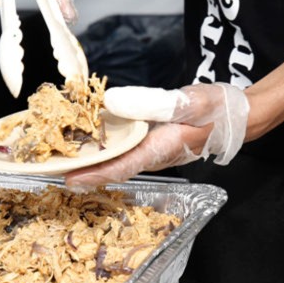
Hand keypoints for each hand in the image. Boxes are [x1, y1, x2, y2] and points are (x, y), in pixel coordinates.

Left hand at [65, 83, 248, 187]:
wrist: (234, 117)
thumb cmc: (215, 109)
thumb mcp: (188, 101)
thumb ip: (154, 103)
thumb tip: (113, 103)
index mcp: (160, 149)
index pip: (122, 167)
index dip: (94, 175)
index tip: (69, 180)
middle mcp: (152, 157)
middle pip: (112, 169)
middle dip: (82, 172)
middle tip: (49, 170)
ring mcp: (151, 153)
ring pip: (115, 162)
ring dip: (89, 163)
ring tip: (59, 159)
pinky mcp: (150, 145)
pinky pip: (122, 152)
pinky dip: (101, 151)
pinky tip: (85, 145)